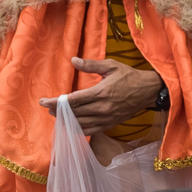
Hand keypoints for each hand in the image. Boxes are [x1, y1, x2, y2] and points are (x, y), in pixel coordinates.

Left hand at [40, 58, 161, 137]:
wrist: (148, 91)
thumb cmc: (129, 76)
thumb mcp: (111, 66)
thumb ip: (90, 65)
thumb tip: (73, 60)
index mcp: (101, 92)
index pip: (72, 100)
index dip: (55, 102)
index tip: (43, 101)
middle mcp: (102, 108)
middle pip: (73, 113)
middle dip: (57, 111)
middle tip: (47, 107)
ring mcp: (106, 119)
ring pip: (80, 124)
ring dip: (65, 121)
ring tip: (56, 115)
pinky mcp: (110, 124)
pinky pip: (90, 131)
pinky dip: (78, 129)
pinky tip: (70, 125)